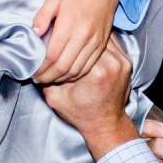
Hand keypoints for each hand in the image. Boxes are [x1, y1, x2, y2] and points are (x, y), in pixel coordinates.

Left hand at [31, 0, 117, 85]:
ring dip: (61, 78)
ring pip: (76, 70)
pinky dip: (75, 74)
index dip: (41, 68)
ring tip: (49, 79)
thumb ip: (42, 17)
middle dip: (48, 77)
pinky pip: (88, 66)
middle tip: (38, 79)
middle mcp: (83, 36)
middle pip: (63, 66)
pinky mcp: (101, 45)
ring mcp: (94, 42)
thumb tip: (34, 35)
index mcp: (69, 24)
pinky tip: (65, 75)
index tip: (32, 72)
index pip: (52, 55)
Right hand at [40, 38, 139, 155]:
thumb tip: (35, 62)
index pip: (76, 47)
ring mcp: (122, 62)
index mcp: (96, 72)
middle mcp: (113, 64)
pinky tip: (90, 46)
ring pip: (103, 39)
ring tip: (77, 40)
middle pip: (91, 40)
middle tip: (66, 38)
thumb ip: (45, 79)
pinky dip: (101, 44)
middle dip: (77, 40)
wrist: (106, 124)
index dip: (65, 44)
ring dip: (89, 40)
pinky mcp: (127, 62)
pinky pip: (112, 45)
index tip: (56, 43)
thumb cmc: (81, 114)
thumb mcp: (55, 98)